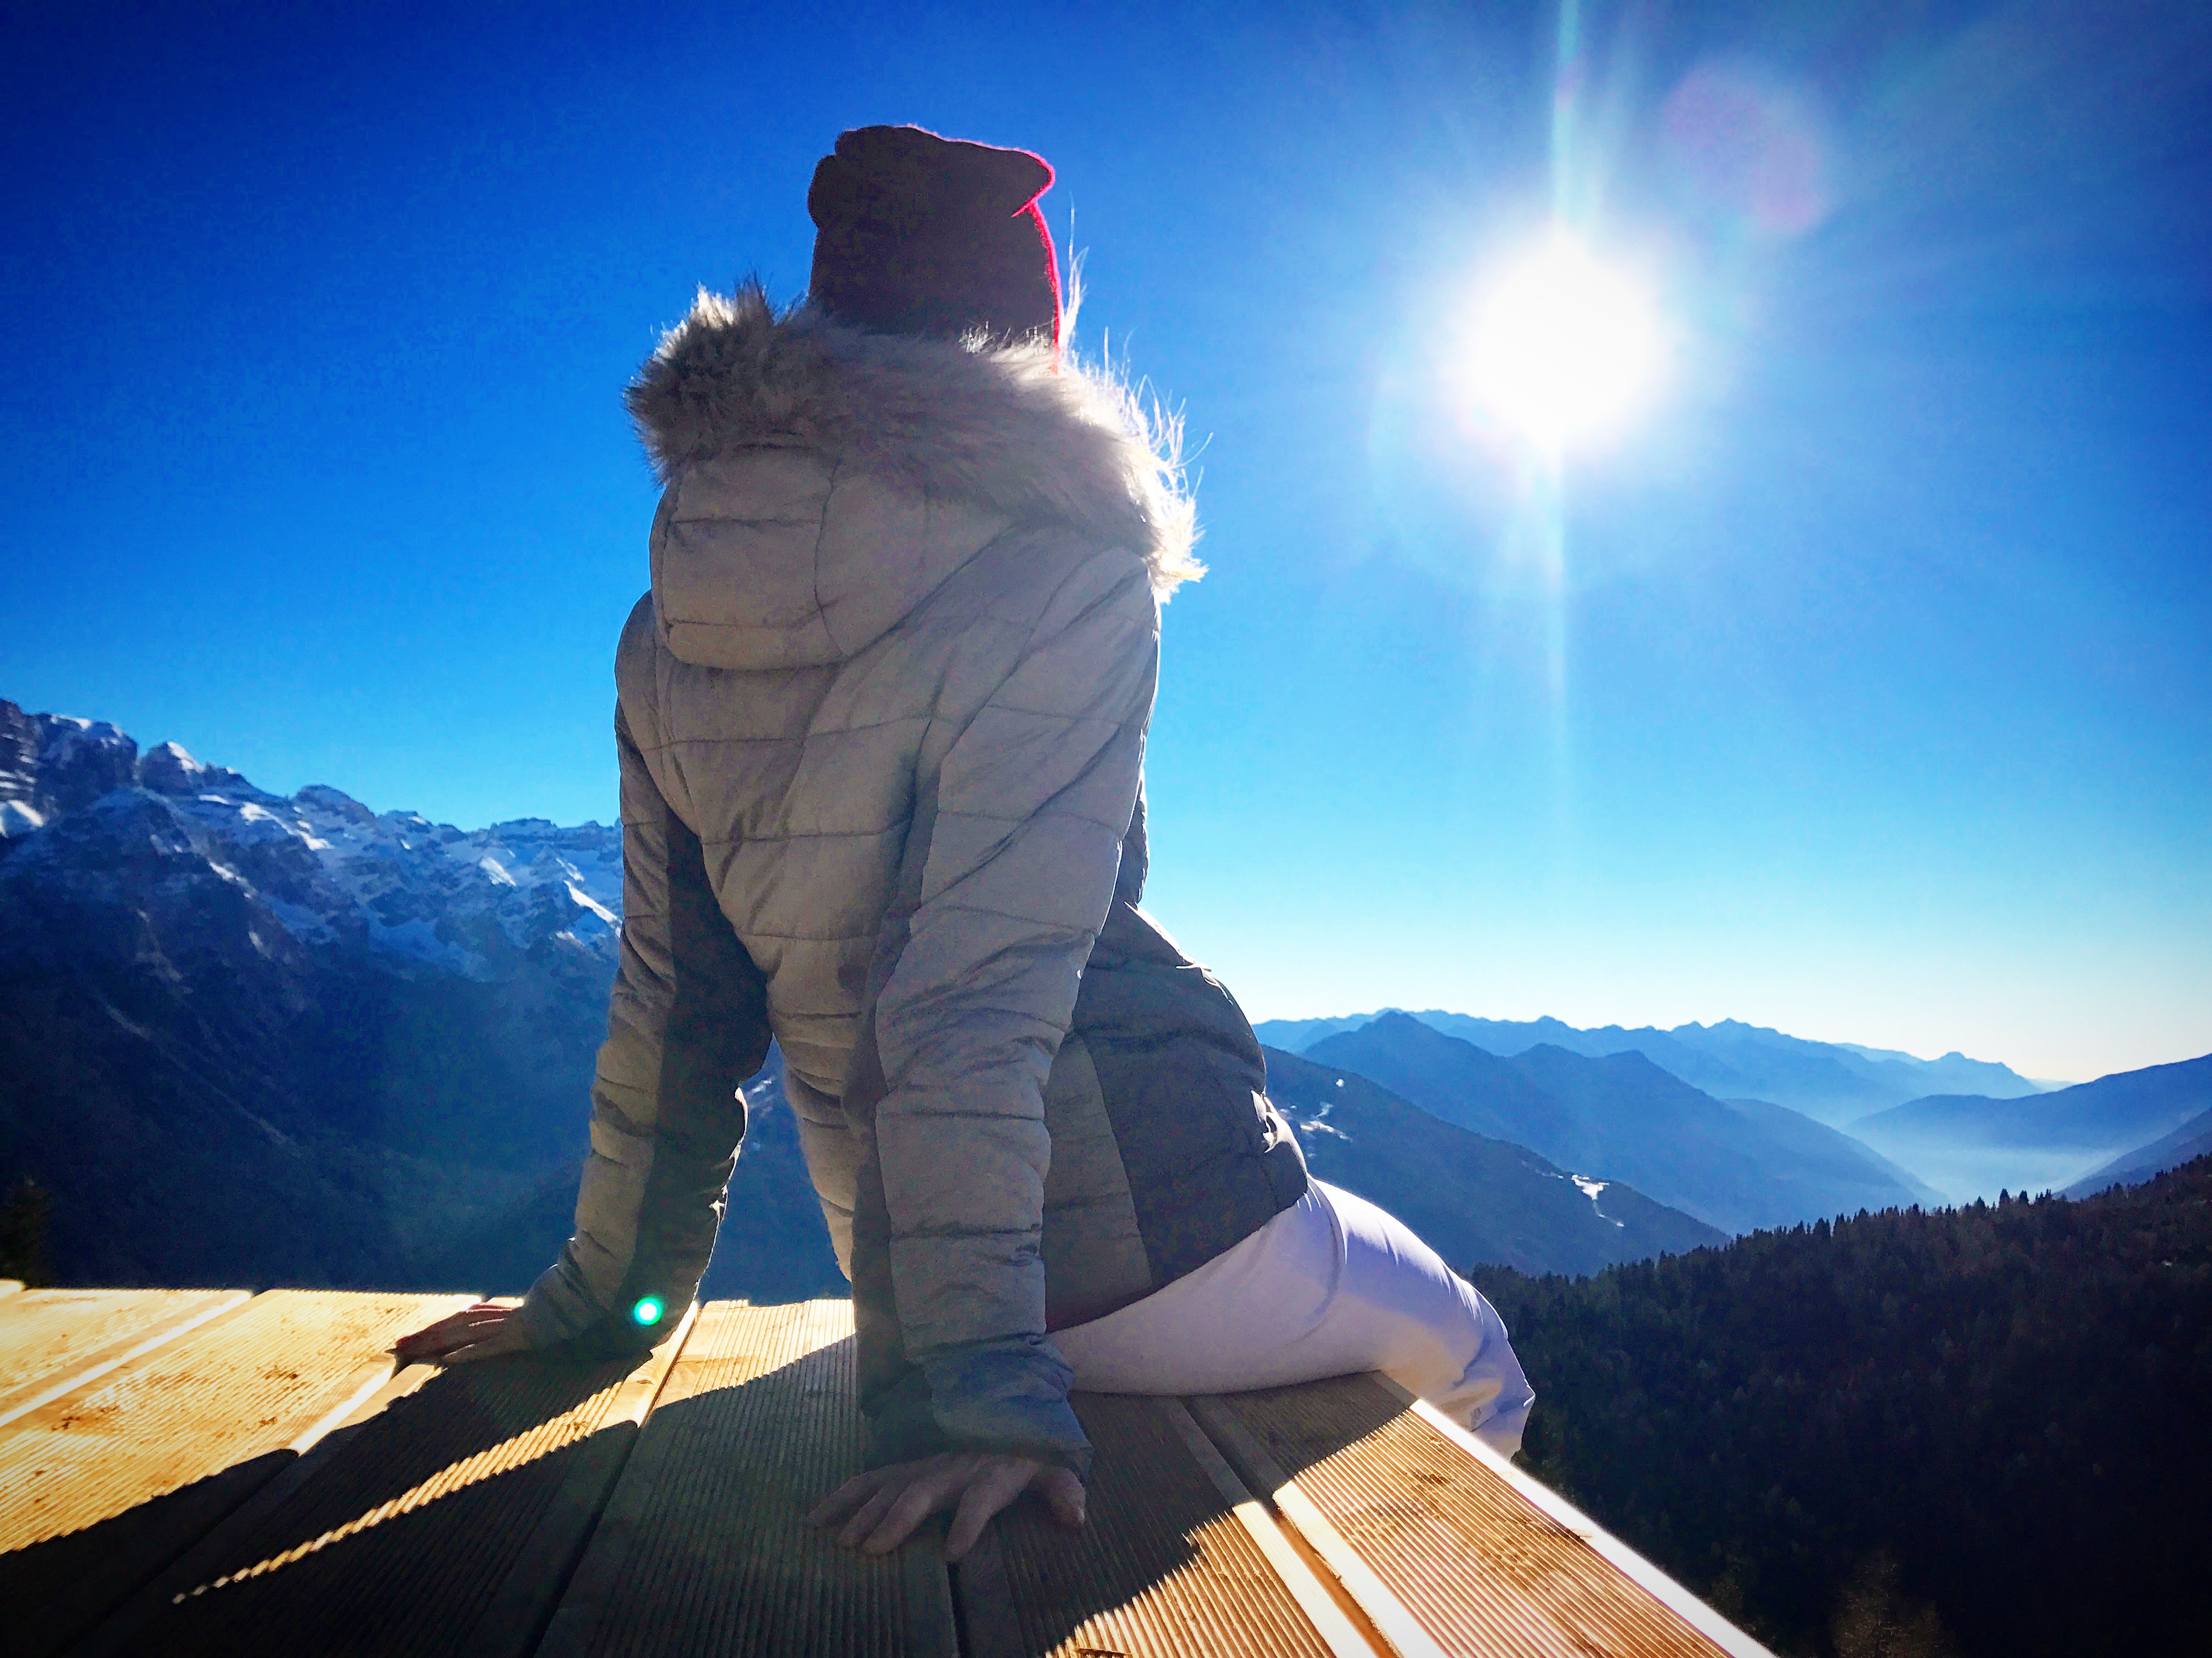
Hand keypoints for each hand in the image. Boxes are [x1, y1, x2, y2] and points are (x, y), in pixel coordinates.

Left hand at [392, 1302, 534, 1366]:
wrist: (556, 1310)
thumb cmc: (528, 1315)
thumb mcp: (499, 1316)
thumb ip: (480, 1320)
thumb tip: (461, 1326)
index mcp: (479, 1313)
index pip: (445, 1323)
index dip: (424, 1332)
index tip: (402, 1342)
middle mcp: (482, 1319)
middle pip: (446, 1328)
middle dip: (421, 1338)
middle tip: (397, 1348)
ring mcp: (494, 1329)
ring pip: (458, 1336)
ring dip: (434, 1344)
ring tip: (414, 1353)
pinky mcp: (507, 1341)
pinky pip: (482, 1348)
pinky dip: (464, 1353)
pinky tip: (447, 1360)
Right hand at [806, 1452, 1085, 1560]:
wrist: (999, 1409)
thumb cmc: (1024, 1453)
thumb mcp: (1050, 1469)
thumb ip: (1064, 1491)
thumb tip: (1079, 1518)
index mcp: (987, 1476)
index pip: (979, 1501)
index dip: (968, 1525)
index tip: (955, 1553)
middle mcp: (948, 1470)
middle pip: (921, 1494)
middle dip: (896, 1520)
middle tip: (872, 1549)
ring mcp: (920, 1466)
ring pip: (886, 1488)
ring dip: (863, 1513)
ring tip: (844, 1542)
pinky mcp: (900, 1468)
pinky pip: (866, 1481)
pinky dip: (840, 1497)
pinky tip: (815, 1519)